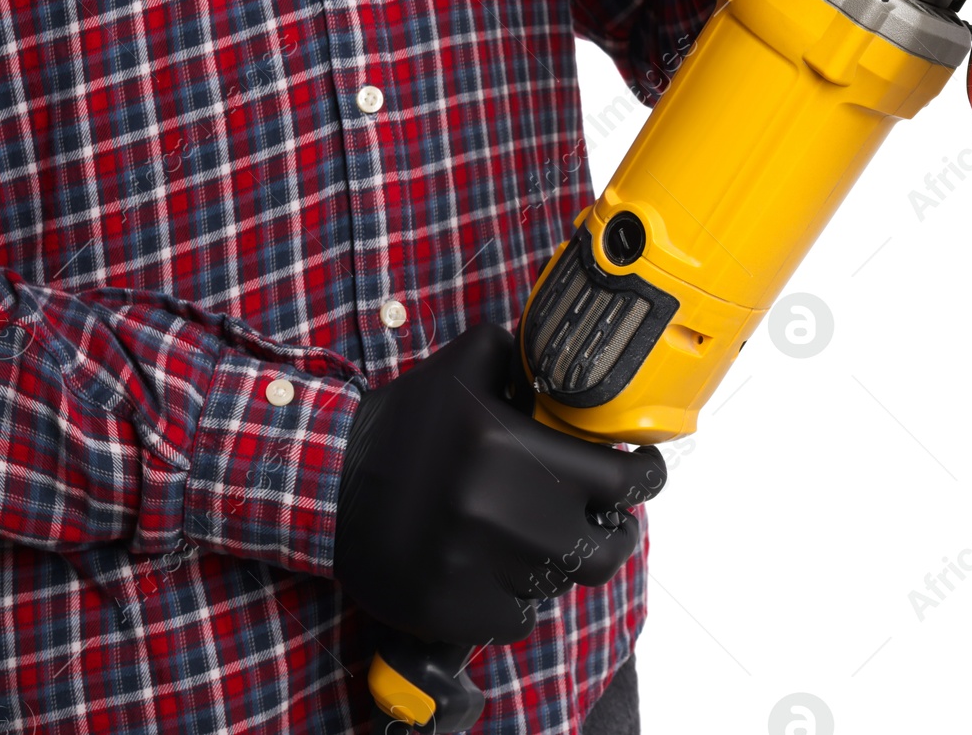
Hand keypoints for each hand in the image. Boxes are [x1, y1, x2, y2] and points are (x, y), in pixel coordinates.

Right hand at [331, 323, 664, 645]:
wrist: (327, 486)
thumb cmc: (402, 425)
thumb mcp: (461, 367)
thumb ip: (520, 353)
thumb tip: (567, 363)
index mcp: (516, 450)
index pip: (626, 482)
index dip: (644, 477)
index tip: (641, 472)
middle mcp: (509, 515)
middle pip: (607, 547)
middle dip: (610, 528)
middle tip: (597, 514)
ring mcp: (484, 570)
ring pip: (562, 583)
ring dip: (558, 559)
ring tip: (534, 534)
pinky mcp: (458, 612)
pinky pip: (519, 618)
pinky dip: (517, 597)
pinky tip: (496, 567)